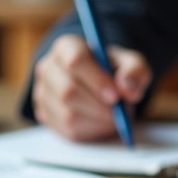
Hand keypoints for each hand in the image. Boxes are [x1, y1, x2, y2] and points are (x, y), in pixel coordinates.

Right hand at [32, 35, 151, 141]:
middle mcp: (48, 67)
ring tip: (114, 118)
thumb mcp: (131, 64)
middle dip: (98, 106)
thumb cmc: (114, 71)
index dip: (97, 80)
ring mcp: (43, 92)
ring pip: (68, 115)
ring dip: (97, 121)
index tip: (116, 96)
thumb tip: (128, 90)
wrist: (99, 85)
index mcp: (67, 47)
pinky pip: (67, 130)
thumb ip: (134, 72)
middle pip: (68, 91)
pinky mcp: (45, 114)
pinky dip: (90, 131)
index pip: (75, 61)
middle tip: (119, 114)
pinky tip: (101, 123)